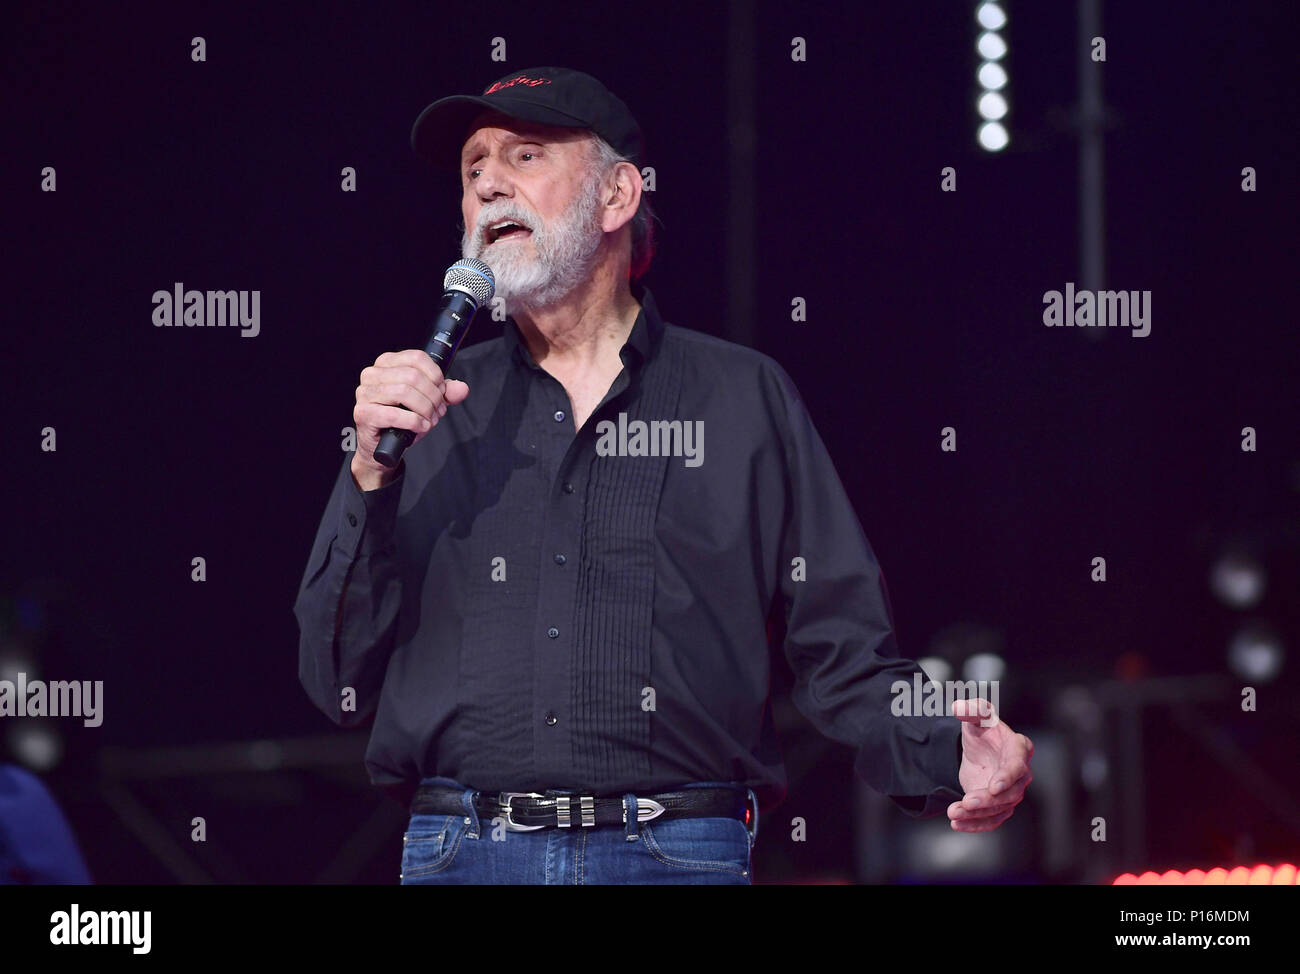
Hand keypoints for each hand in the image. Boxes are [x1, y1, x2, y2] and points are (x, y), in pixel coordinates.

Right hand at [351, 349, 468, 489]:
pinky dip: (414, 422)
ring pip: (404, 392)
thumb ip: (445, 393)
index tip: (442, 391)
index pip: (416, 357)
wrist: (382, 446)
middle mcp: (372, 374)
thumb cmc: (402, 420)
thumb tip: (461, 388)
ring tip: (430, 419)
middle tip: (438, 410)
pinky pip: (394, 414)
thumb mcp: (427, 401)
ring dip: (425, 409)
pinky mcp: (363, 413)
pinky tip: (421, 426)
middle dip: (433, 396)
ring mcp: (365, 393)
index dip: (435, 375)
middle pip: (413, 376)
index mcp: (386, 363)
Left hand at [947, 697, 1031, 831]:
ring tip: (953, 814)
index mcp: (1019, 748)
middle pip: (1010, 793)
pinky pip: (992, 820)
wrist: (980, 748)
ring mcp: (1012, 791)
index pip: (1017, 765)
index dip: (1007, 776)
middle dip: (988, 801)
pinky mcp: (1000, 805)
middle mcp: (1021, 773)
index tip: (993, 786)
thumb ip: (971, 710)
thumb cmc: (984, 729)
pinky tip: (957, 824)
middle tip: (965, 802)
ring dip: (977, 815)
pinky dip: (975, 824)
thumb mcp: (977, 716)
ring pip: (1000, 809)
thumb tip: (959, 707)